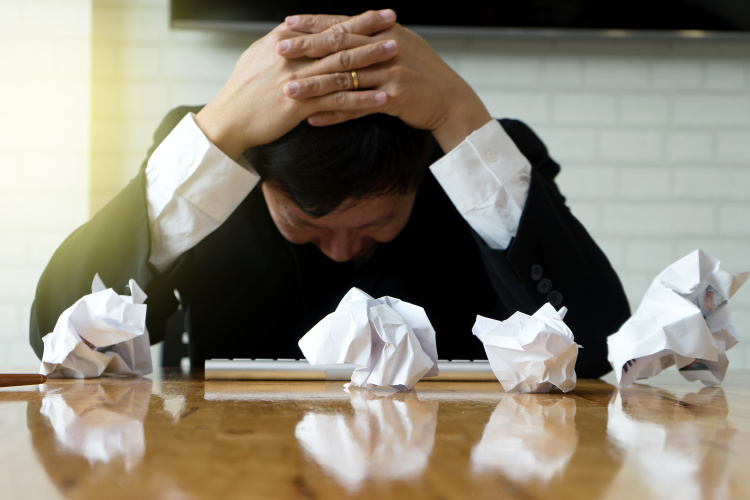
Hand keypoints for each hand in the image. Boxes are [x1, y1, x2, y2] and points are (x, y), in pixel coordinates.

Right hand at [194, 14, 398, 159]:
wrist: (228, 120)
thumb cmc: (242, 91)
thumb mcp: (258, 57)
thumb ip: (280, 43)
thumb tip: (293, 28)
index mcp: (283, 42)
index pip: (323, 25)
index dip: (351, 19)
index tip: (374, 13)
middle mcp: (292, 56)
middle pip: (337, 39)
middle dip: (367, 29)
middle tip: (393, 21)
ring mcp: (297, 80)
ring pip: (341, 66)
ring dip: (371, 58)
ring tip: (396, 52)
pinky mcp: (301, 105)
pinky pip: (338, 101)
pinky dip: (362, 99)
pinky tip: (383, 98)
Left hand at [280, 12, 491, 152]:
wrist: (451, 100)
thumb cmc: (423, 74)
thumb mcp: (402, 47)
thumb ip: (375, 39)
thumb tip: (348, 30)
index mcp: (386, 32)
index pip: (344, 24)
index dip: (315, 23)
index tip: (288, 24)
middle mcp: (387, 49)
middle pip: (339, 47)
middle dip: (306, 48)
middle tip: (278, 51)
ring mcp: (391, 74)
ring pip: (344, 78)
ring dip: (313, 85)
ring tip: (287, 90)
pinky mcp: (394, 98)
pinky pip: (356, 107)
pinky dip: (334, 113)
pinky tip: (312, 118)